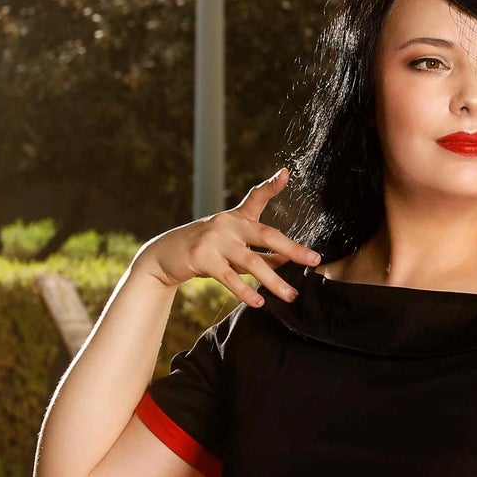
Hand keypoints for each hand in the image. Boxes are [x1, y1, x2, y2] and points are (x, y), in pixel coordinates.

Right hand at [137, 166, 318, 304]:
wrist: (163, 257)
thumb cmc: (203, 252)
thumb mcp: (231, 249)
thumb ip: (258, 253)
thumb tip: (287, 261)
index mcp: (235, 218)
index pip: (256, 197)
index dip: (272, 186)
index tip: (286, 174)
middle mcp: (227, 224)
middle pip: (266, 234)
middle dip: (292, 248)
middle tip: (313, 260)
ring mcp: (214, 239)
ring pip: (251, 261)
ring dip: (273, 280)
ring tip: (290, 295)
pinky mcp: (202, 258)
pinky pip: (229, 277)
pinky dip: (245, 291)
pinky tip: (259, 302)